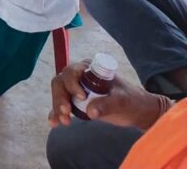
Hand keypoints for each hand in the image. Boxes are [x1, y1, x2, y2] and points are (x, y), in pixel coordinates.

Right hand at [49, 61, 164, 129]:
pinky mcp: (76, 102)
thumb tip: (90, 111)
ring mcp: (76, 89)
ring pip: (59, 93)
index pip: (72, 72)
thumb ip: (107, 104)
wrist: (138, 111)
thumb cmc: (132, 101)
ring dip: (57, 106)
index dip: (72, 83)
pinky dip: (56, 113)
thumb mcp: (122, 101)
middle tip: (66, 112)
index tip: (81, 97)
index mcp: (90, 69)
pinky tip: (54, 122)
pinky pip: (62, 105)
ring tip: (64, 121)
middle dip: (60, 97)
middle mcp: (79, 76)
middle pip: (61, 82)